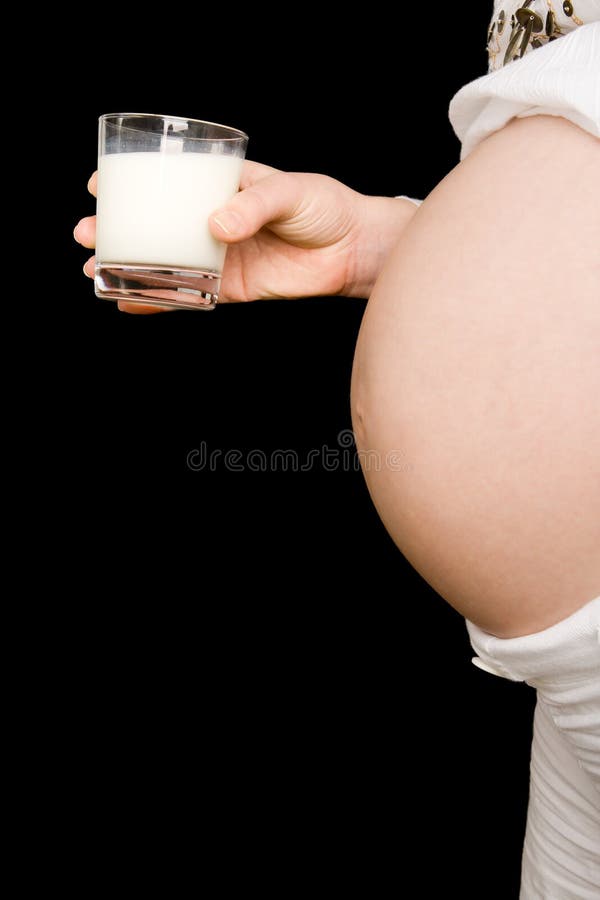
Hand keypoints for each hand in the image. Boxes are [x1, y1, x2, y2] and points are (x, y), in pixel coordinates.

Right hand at [74, 161, 416, 312]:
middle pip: (153, 224)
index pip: (166, 180)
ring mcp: (218, 255)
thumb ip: (253, 205)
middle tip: (86, 233)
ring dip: (127, 267)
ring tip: (92, 270)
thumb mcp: (289, 192)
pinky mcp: (230, 287)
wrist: (352, 249)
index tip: (98, 184)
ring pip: (162, 261)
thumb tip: (216, 227)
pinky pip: (188, 295)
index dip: (130, 181)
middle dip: (114, 229)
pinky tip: (128, 303)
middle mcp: (211, 220)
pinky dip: (159, 301)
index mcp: (220, 186)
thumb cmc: (324, 206)